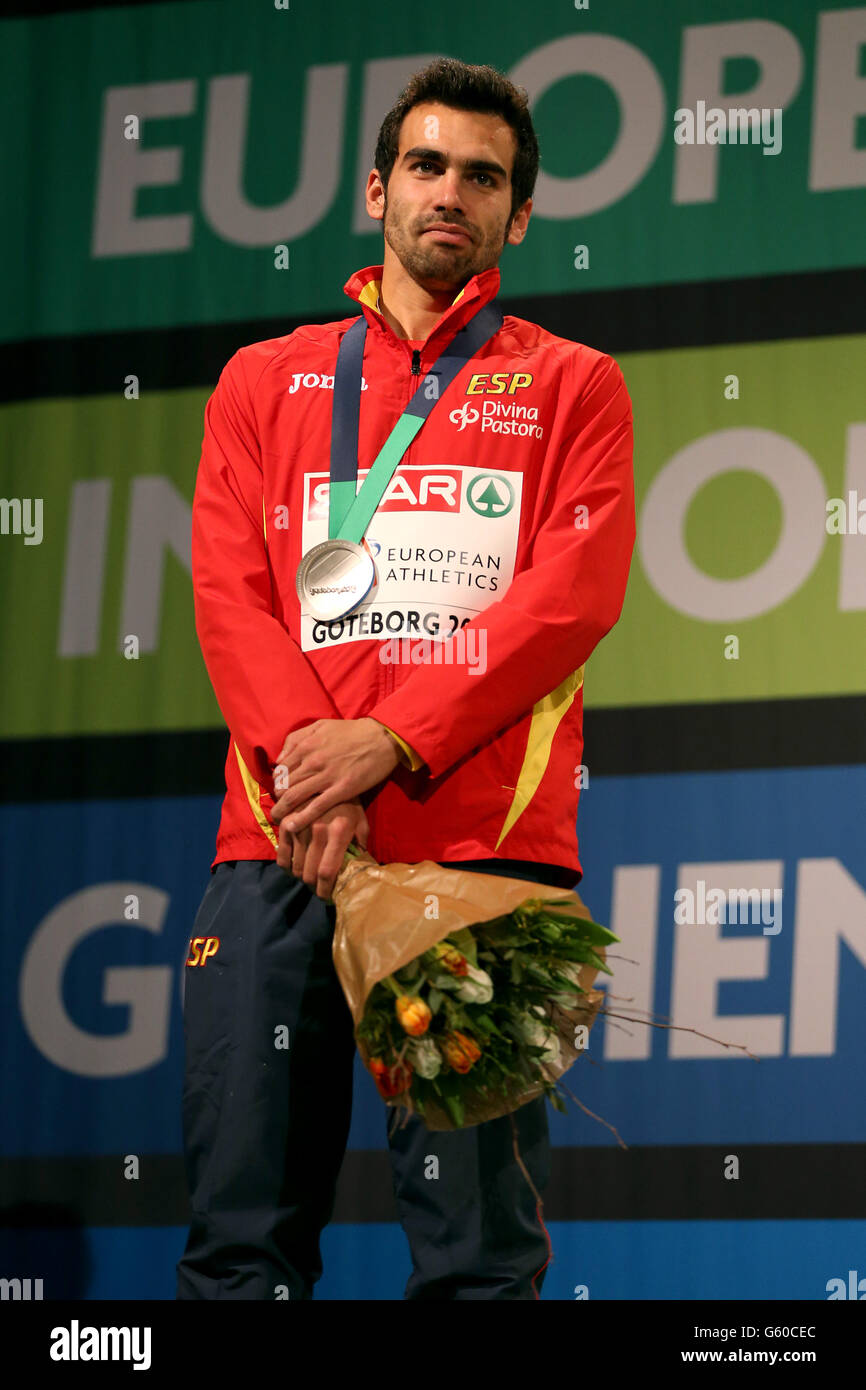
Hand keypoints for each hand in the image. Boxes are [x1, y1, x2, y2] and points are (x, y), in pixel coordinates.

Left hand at [270, 718, 399, 831]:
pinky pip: (316, 807)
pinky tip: (292, 826)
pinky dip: (301, 818)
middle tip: (278, 808)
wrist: (382, 738)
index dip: (277, 783)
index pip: (280, 770)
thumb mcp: (320, 725)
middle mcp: (312, 762)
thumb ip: (296, 739)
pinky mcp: (342, 790)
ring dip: (282, 811)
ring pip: (294, 797)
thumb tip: (280, 759)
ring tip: (279, 819)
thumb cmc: (352, 732)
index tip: (280, 791)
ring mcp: (326, 776)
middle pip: (284, 785)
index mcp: (306, 746)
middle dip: (277, 800)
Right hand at [277, 797, 368, 900]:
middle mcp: (317, 830)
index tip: (326, 897)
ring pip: (294, 866)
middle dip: (312, 886)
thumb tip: (359, 867)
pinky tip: (293, 865)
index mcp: (339, 832)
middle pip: (308, 873)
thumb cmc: (348, 800)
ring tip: (307, 876)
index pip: (327, 871)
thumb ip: (360, 843)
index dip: (325, 890)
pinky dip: (286, 864)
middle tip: (317, 888)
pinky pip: (281, 853)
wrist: (328, 773)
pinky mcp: (286, 821)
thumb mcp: (360, 820)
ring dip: (300, 876)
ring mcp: (299, 826)